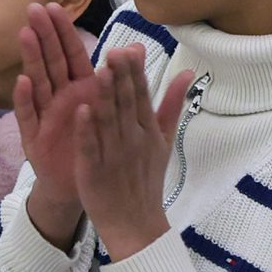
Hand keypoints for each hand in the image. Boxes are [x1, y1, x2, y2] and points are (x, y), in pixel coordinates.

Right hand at [13, 1, 104, 248]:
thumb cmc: (102, 144)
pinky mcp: (36, 138)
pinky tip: (23, 81)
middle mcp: (61, 98)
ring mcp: (46, 116)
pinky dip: (26, 100)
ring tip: (26, 34)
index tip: (56, 5)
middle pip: (51, 60)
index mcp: (82, 88)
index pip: (72, 53)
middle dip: (43, 35)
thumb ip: (128, 80)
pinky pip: (30, 117)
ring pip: (38, 82)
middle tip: (35, 8)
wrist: (93, 186)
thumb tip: (138, 47)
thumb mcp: (118, 111)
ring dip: (32, 59)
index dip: (64, 30)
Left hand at [73, 46, 194, 261]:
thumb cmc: (147, 178)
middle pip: (126, 104)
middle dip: (121, 78)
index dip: (136, 72)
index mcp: (147, 130)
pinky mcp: (95, 171)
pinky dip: (87, 130)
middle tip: (115, 51)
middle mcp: (133, 139)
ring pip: (109, 121)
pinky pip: (90, 148)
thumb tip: (188, 73)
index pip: (142, 96)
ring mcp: (114, 155)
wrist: (135, 224)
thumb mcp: (165, 140)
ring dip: (105, 96)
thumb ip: (173, 104)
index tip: (130, 48)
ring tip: (100, 70)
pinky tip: (82, 110)